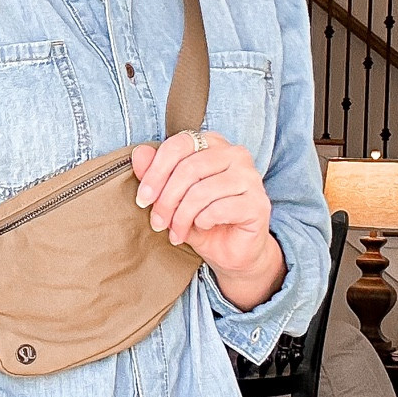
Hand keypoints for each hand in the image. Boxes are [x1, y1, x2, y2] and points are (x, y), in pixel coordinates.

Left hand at [131, 132, 284, 309]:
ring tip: (176, 232)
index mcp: (214, 144)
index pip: (179, 144)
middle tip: (157, 222)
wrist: (232, 252)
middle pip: (189, 168)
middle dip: (166, 200)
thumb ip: (155, 173)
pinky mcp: (258, 203)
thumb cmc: (202, 220)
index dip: (155, 171)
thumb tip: (139, 153)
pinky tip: (202, 227)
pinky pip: (219, 208)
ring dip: (181, 216)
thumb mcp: (172, 197)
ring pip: (202, 191)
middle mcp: (236, 154)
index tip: (143, 198)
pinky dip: (202, 221)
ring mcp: (250, 178)